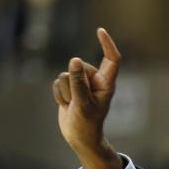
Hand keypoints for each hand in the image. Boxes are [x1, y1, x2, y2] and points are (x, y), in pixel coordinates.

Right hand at [51, 27, 123, 168]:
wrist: (79, 138)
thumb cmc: (87, 124)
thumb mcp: (83, 104)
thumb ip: (78, 82)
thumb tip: (75, 60)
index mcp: (106, 84)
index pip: (111, 59)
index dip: (106, 44)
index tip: (99, 31)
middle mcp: (95, 81)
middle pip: (78, 67)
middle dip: (73, 83)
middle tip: (78, 103)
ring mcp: (81, 84)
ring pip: (65, 74)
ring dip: (65, 91)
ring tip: (73, 105)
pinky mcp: (70, 88)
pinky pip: (58, 83)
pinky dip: (59, 95)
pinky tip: (67, 105)